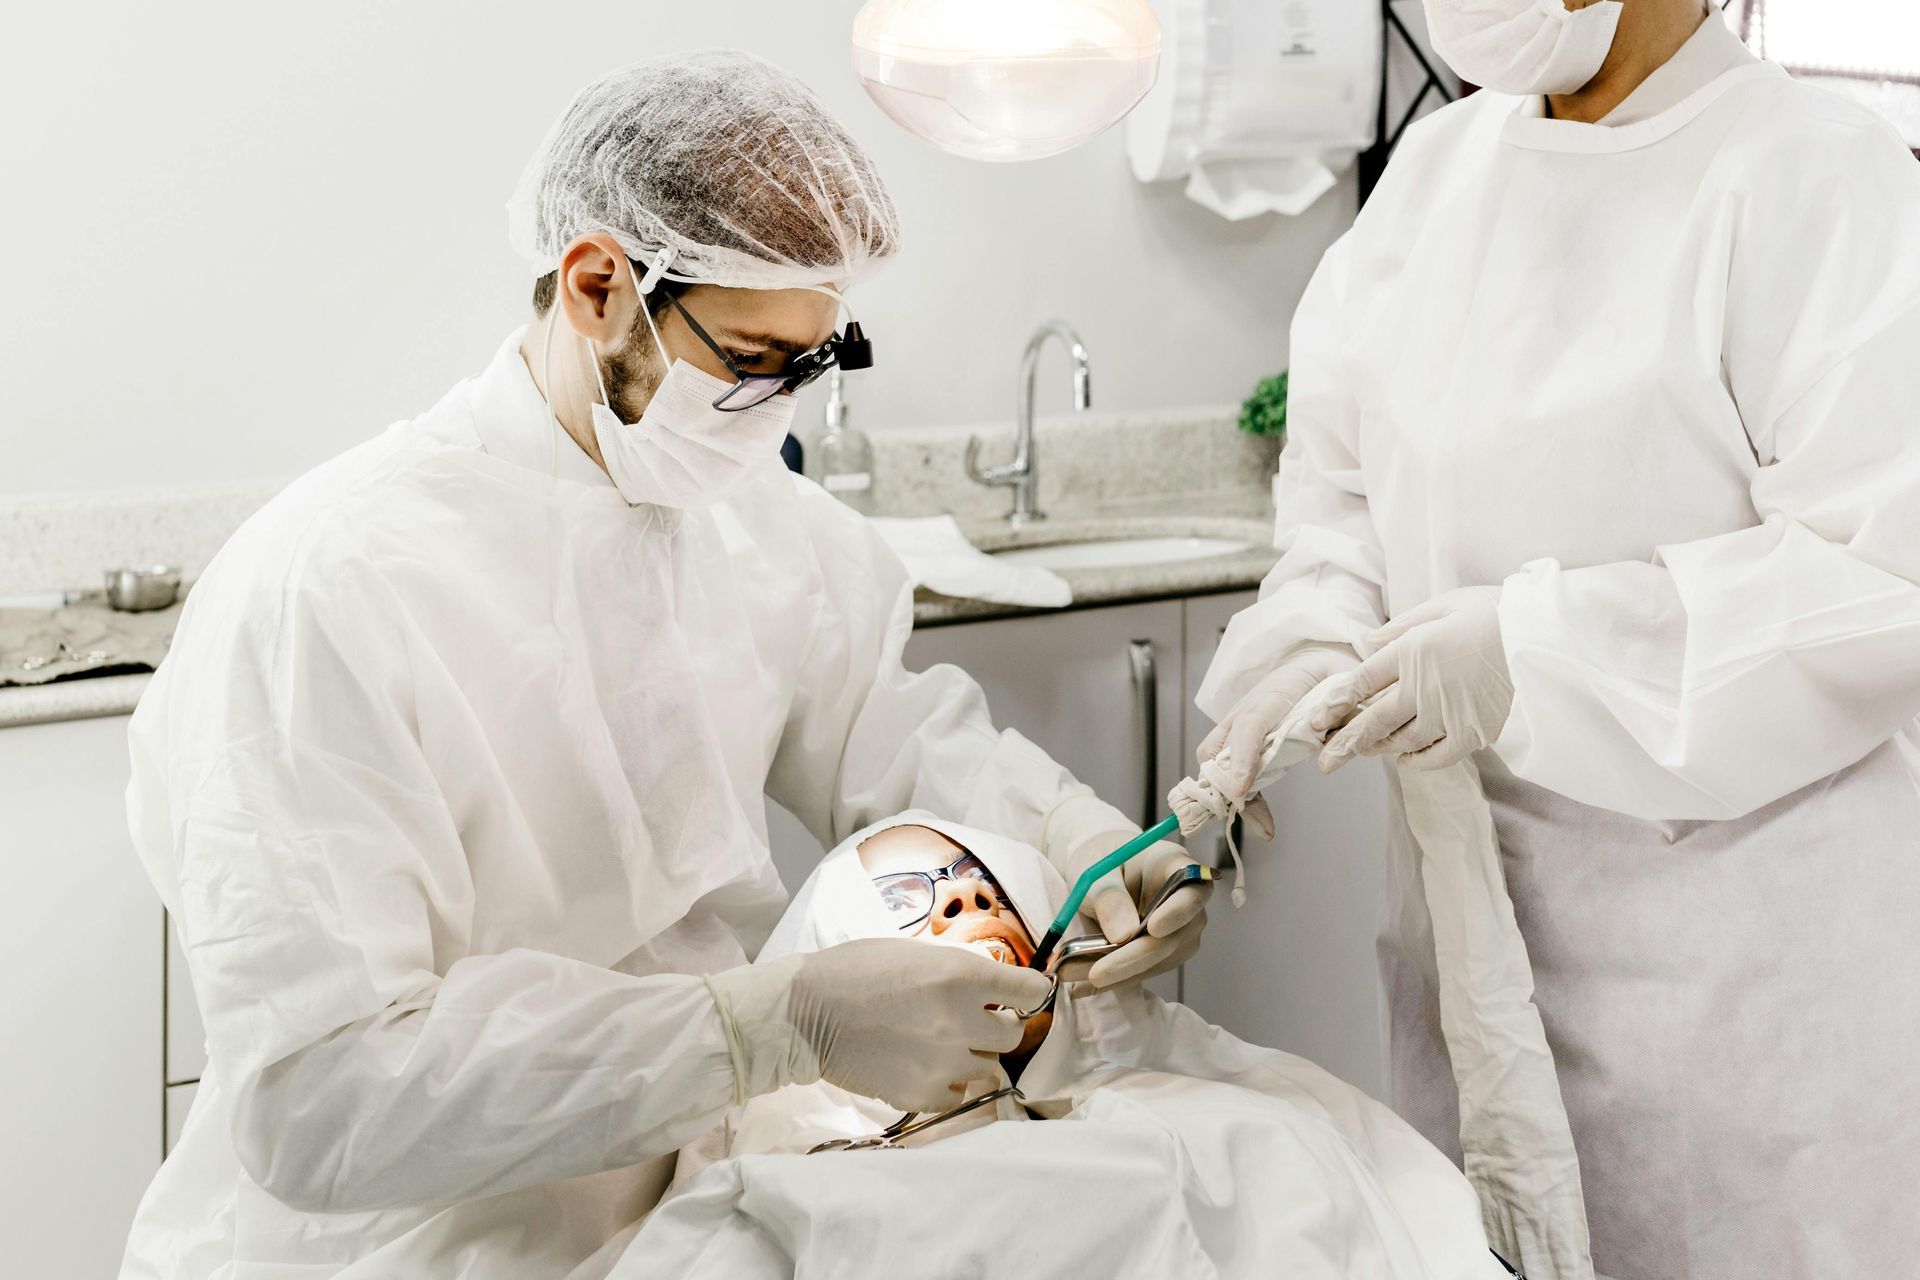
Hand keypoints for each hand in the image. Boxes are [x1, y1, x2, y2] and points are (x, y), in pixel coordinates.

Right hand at [707, 938, 1051, 1112]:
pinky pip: (958, 1094)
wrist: (807, 1013)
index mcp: (962, 976)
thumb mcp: (919, 952)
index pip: (1032, 992)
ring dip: (970, 1056)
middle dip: (996, 1026)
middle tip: (969, 1020)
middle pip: (1013, 1035)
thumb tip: (1000, 985)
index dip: (1030, 993)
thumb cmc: (859, 970)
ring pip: (987, 1067)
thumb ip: (964, 970)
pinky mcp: (923, 1095)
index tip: (1022, 996)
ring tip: (936, 1043)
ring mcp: (944, 1064)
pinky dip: (947, 1082)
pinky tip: (920, 1064)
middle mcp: (961, 1021)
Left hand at [1059, 834, 1211, 989]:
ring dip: (1120, 974)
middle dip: (1135, 958)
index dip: (1177, 912)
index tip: (1153, 929)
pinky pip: (1144, 970)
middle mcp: (1186, 900)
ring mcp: (1179, 929)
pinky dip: (1115, 980)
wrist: (1097, 871)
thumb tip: (1123, 935)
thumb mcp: (1096, 869)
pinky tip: (1083, 986)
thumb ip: (1109, 895)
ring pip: (1160, 961)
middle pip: (1175, 936)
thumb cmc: (1101, 857)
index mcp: (1175, 865)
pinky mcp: (1163, 952)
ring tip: (1074, 976)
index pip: (1191, 891)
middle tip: (1097, 974)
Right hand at [1194, 641, 1357, 831]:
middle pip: (1218, 748)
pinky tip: (1259, 815)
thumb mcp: (1346, 684)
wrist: (1314, 658)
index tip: (1241, 790)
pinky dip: (1235, 792)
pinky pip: (1224, 766)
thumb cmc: (1329, 672)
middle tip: (1258, 822)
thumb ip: (1342, 711)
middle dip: (1225, 787)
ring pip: (1214, 760)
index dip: (1242, 757)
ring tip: (1262, 824)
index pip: (1250, 724)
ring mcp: (1238, 722)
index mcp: (1277, 691)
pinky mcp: (1239, 737)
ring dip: (1228, 794)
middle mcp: (1248, 708)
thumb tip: (1334, 738)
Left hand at [1313, 586, 1511, 773]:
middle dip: (1345, 744)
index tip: (1318, 719)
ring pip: (1403, 740)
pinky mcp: (1474, 730)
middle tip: (1325, 762)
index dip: (1336, 702)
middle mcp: (1424, 685)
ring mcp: (1449, 712)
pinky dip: (1419, 761)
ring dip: (1380, 749)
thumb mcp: (1443, 605)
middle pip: (1374, 721)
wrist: (1543, 635)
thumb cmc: (1493, 612)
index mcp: (1412, 650)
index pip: (1361, 682)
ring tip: (1364, 753)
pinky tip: (1406, 760)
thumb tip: (1368, 641)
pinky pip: (1438, 755)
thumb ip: (1402, 626)